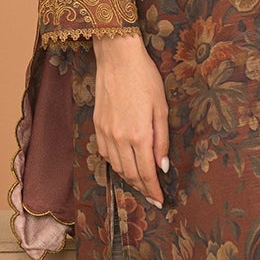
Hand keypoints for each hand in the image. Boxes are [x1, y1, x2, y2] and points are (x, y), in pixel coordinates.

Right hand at [92, 33, 169, 206]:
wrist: (117, 58)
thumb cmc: (145, 78)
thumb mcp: (161, 108)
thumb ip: (162, 140)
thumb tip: (162, 167)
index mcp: (139, 135)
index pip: (146, 173)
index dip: (153, 190)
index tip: (160, 201)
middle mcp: (120, 138)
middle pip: (130, 174)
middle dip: (142, 188)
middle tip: (152, 197)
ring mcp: (105, 133)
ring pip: (116, 166)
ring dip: (129, 178)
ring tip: (140, 184)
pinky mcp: (97, 125)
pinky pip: (105, 153)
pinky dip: (116, 164)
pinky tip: (124, 164)